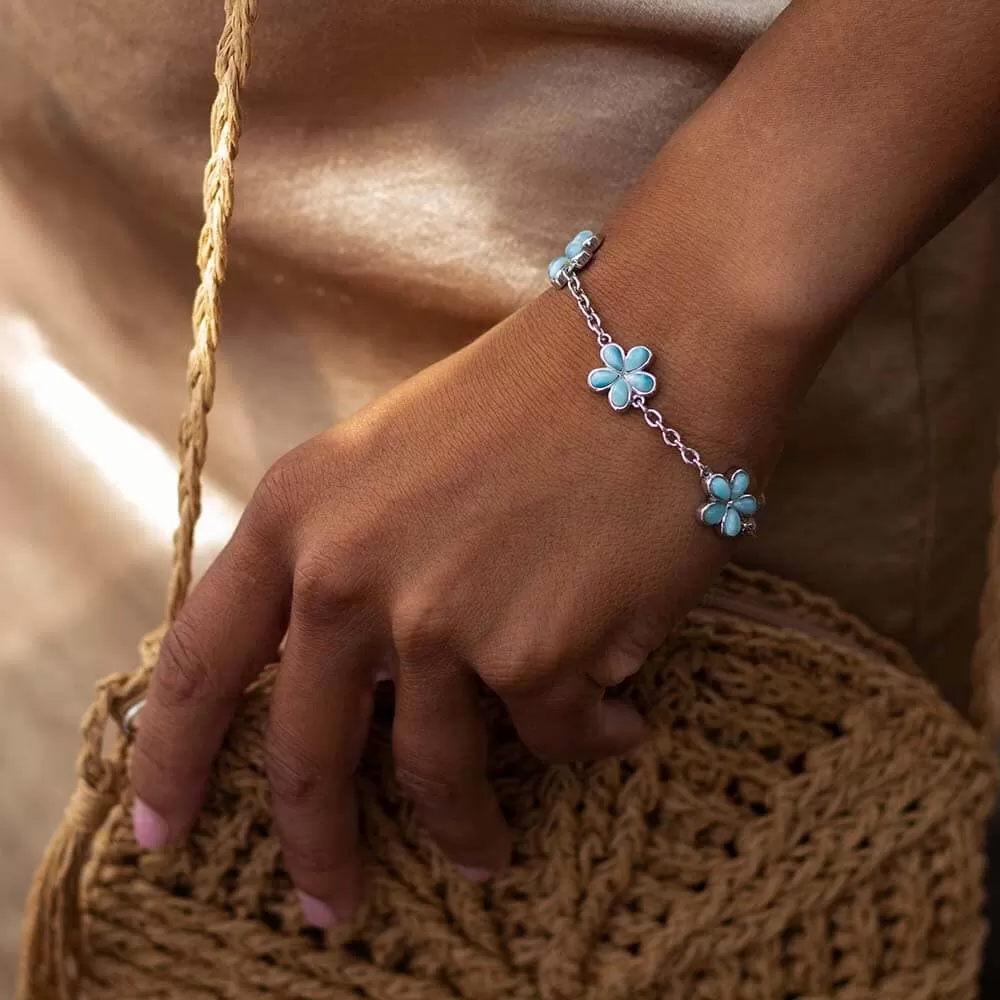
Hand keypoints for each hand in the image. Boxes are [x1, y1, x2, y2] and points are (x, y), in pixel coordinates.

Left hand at [129, 278, 779, 927]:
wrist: (658, 346)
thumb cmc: (534, 393)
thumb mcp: (392, 458)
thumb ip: (349, 559)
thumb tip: (363, 677)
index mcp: (299, 514)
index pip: (200, 663)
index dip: (173, 760)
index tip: (162, 832)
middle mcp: (349, 574)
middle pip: (308, 756)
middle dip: (317, 851)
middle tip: (328, 905)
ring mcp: (440, 620)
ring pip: (438, 775)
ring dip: (467, 828)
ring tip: (487, 852)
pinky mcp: (537, 653)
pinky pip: (555, 737)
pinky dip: (584, 737)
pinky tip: (612, 714)